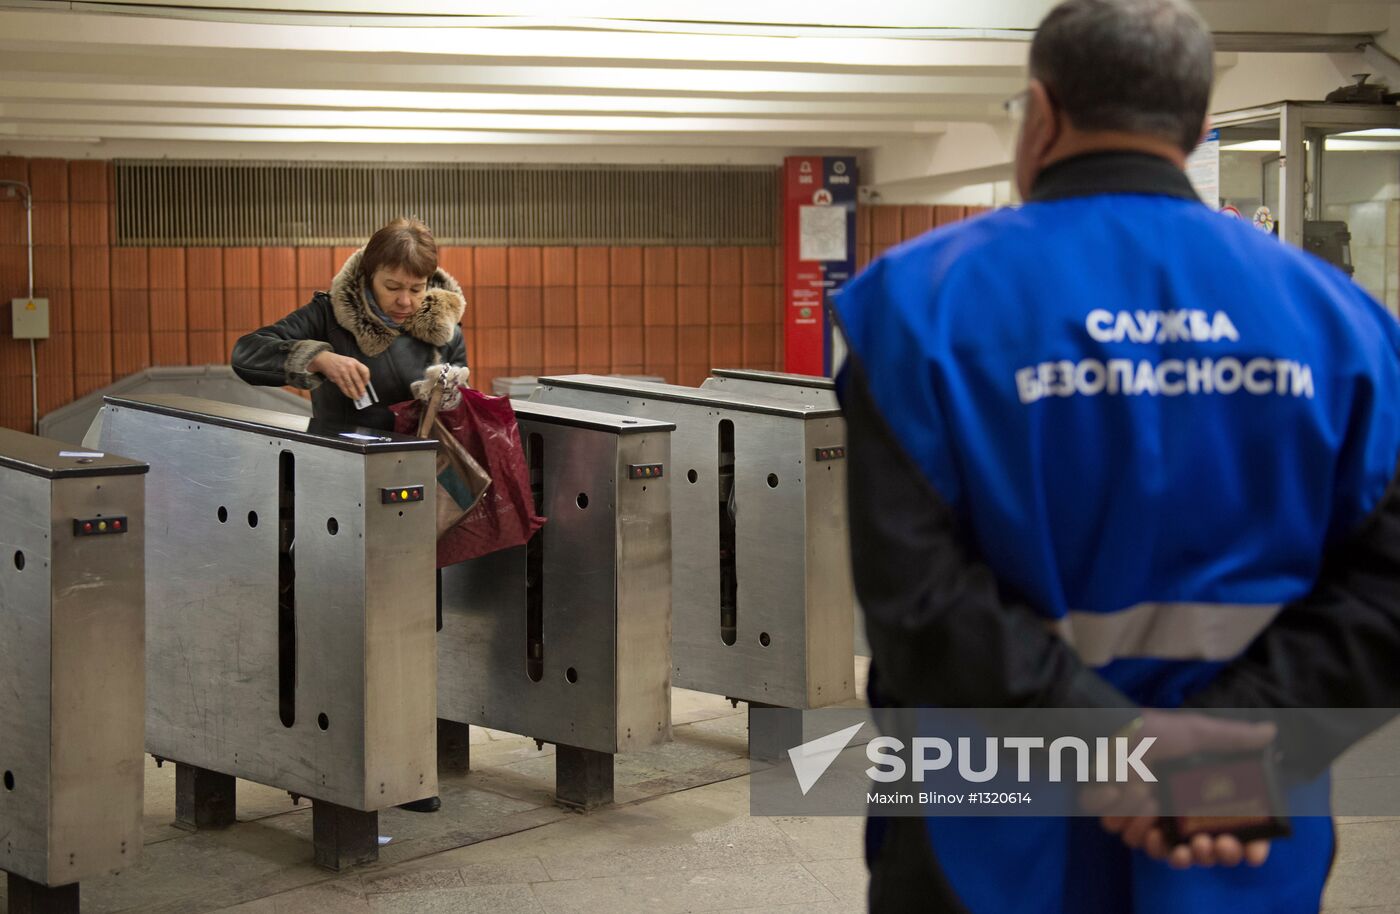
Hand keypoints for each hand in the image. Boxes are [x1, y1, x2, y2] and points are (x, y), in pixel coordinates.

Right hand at [309, 351, 370, 399]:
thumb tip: (363, 382)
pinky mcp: (336, 377)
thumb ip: (357, 370)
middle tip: (363, 394)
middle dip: (361, 389)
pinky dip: (347, 393)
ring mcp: (342, 372)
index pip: (365, 371)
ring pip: (350, 385)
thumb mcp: (350, 361)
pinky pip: (343, 387)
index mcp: (354, 362)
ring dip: (354, 393)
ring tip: (357, 397)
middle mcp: (349, 367)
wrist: (325, 359)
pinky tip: (350, 395)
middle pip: (358, 380)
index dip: (367, 379)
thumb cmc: (339, 362)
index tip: (366, 384)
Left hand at [1088, 710, 1275, 867]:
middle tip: (1207, 845)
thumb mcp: (1195, 732)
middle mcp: (1173, 811)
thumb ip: (1233, 737)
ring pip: (1160, 850)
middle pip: (1198, 853)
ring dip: (1159, 833)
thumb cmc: (1150, 729)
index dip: (1245, 848)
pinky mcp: (1115, 816)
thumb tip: (1272, 731)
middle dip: (1206, 854)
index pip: (1229, 832)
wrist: (1104, 728)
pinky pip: (1127, 835)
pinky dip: (1126, 815)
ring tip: (1153, 802)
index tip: (1252, 855)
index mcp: (1195, 796)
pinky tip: (1125, 791)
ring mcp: (1143, 817)